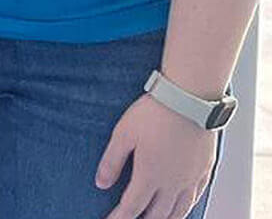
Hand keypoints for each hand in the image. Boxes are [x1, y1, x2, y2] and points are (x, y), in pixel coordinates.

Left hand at [96, 93, 217, 218]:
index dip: (120, 218)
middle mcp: (173, 182)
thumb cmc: (154, 113)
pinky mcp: (205, 168)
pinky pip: (197, 196)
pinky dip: (187, 206)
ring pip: (180, 210)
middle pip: (158, 214)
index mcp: (150, 176)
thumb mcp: (122, 135)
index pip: (132, 207)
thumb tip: (101, 184)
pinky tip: (184, 206)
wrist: (189, 99)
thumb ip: (111, 162)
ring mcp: (191, 177)